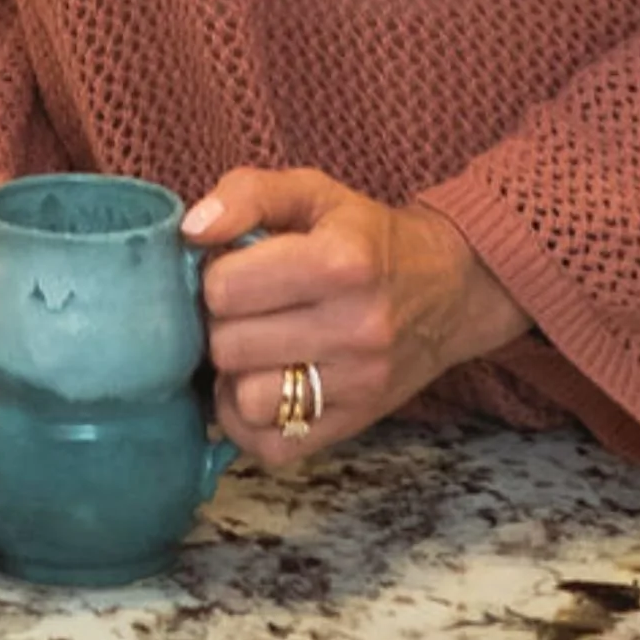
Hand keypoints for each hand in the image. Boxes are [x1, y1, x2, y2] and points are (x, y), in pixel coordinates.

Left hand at [184, 167, 529, 469]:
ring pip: (244, 399)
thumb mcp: (314, 192)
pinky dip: (251, 420)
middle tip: (244, 308)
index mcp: (341, 261)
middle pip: (228, 346)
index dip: (216, 274)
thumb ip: (248, 194)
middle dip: (222, 323)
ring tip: (253, 347)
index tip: (236, 268)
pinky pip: (268, 447)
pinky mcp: (353, 426)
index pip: (224, 287)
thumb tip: (190, 231)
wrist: (449, 287)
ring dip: (235, 374)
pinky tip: (263, 383)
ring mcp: (357, 385)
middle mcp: (354, 328)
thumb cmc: (367, 236)